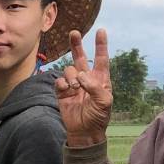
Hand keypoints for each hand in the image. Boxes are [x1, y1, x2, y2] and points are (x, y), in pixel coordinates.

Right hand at [53, 29, 112, 147]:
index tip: (101, 31)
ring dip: (71, 76)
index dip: (101, 45)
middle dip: (77, 45)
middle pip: (80, 57)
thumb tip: (81, 75)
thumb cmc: (99, 117)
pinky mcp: (62, 92)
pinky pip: (59, 81)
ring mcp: (73, 85)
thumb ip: (95, 86)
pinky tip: (66, 90)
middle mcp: (86, 79)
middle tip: (74, 33)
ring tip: (75, 88)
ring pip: (69, 70)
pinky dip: (62, 83)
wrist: (85, 132)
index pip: (101, 59)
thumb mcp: (104, 102)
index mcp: (100, 79)